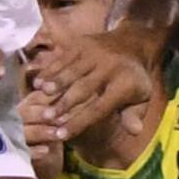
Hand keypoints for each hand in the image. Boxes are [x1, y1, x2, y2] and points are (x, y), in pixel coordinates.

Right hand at [23, 22, 158, 142]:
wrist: (131, 43)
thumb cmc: (133, 80)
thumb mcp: (142, 98)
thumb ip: (134, 115)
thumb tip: (135, 131)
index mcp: (125, 84)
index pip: (100, 107)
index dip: (79, 121)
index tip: (61, 135)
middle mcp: (110, 67)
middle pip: (83, 88)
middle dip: (64, 103)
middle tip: (46, 117)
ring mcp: (94, 53)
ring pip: (71, 71)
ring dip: (55, 83)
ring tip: (40, 96)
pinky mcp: (82, 43)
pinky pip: (63, 58)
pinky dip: (50, 70)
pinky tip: (37, 83)